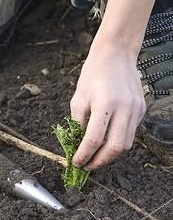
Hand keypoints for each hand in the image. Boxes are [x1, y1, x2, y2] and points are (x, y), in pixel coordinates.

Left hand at [70, 41, 145, 170]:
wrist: (116, 53)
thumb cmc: (94, 73)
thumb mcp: (78, 96)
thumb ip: (77, 122)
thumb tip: (77, 144)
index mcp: (104, 103)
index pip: (93, 139)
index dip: (83, 155)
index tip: (76, 162)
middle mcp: (123, 108)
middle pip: (114, 148)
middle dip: (99, 161)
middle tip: (88, 165)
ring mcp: (136, 109)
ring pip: (126, 144)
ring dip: (110, 154)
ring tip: (97, 156)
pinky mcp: (142, 109)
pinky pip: (131, 132)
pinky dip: (118, 139)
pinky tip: (107, 138)